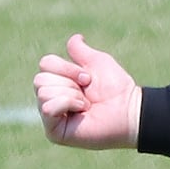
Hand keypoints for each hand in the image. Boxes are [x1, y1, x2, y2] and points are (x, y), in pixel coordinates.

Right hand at [34, 34, 140, 148]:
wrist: (129, 110)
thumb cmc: (116, 88)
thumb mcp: (97, 62)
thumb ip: (81, 50)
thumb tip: (75, 37)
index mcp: (59, 81)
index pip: (45, 64)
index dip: (67, 67)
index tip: (88, 77)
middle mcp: (51, 98)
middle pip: (40, 79)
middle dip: (68, 82)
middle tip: (87, 91)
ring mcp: (51, 116)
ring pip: (43, 92)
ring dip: (71, 94)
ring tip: (86, 104)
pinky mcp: (53, 131)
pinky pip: (47, 108)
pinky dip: (67, 104)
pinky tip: (82, 111)